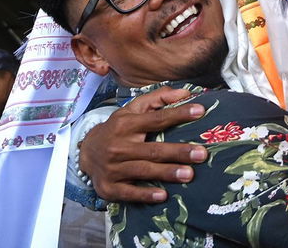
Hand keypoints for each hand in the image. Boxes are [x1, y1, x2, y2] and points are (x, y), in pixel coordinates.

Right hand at [78, 86, 207, 203]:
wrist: (85, 153)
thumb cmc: (117, 129)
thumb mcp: (132, 110)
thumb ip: (158, 99)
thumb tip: (184, 92)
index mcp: (126, 124)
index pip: (156, 119)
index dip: (178, 114)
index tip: (200, 111)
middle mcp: (118, 146)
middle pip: (152, 149)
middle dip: (178, 151)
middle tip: (201, 153)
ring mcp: (112, 168)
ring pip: (143, 170)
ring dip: (167, 173)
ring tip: (189, 174)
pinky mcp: (108, 188)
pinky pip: (128, 192)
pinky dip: (145, 194)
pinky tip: (162, 195)